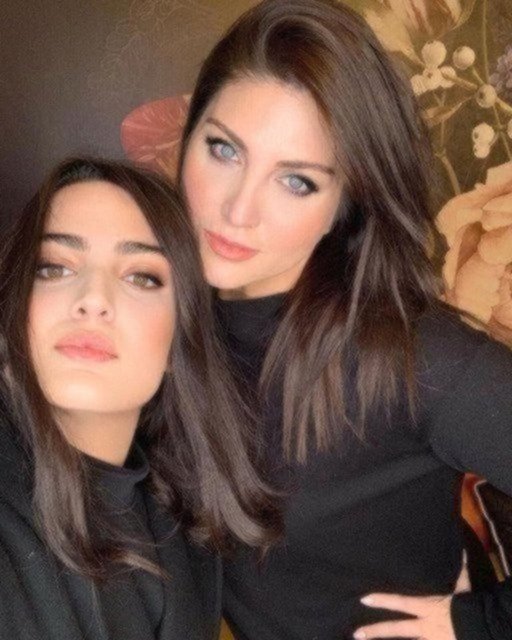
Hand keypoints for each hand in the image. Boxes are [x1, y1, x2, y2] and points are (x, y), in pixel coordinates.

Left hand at [353, 554, 469, 638]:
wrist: (485, 629)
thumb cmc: (471, 607)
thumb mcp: (464, 590)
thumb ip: (459, 572)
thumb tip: (460, 550)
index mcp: (428, 608)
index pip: (400, 602)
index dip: (382, 600)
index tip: (363, 599)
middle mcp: (425, 627)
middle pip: (396, 630)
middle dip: (375, 632)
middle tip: (356, 634)